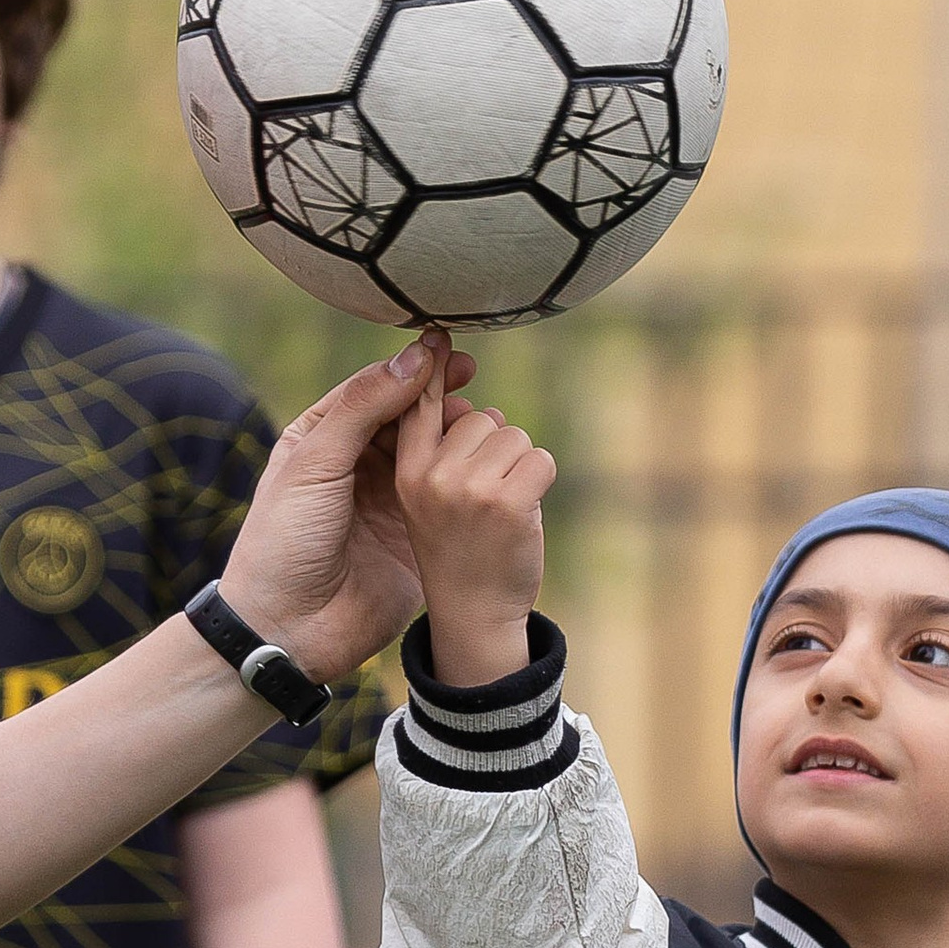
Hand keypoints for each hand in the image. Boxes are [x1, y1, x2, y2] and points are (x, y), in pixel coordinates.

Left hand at [220, 339, 476, 687]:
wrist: (289, 628)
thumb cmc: (285, 540)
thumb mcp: (315, 465)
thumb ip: (362, 409)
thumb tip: (414, 359)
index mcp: (322, 440)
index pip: (374, 391)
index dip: (412, 370)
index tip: (450, 352)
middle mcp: (355, 465)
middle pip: (407, 418)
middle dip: (440, 399)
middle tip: (474, 383)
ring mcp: (386, 500)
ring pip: (431, 452)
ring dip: (457, 434)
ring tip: (484, 420)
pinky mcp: (413, 536)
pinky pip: (444, 495)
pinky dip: (466, 475)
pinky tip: (488, 461)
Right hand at [391, 331, 558, 685]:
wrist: (473, 613)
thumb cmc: (456, 550)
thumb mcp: (428, 499)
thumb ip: (440, 453)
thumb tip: (472, 406)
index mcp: (407, 470)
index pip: (420, 406)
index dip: (429, 368)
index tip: (436, 334)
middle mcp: (432, 475)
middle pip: (483, 420)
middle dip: (495, 450)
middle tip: (482, 501)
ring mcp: (469, 488)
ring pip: (514, 438)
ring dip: (520, 468)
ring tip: (500, 511)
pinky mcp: (507, 501)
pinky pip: (540, 459)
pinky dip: (541, 482)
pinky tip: (522, 516)